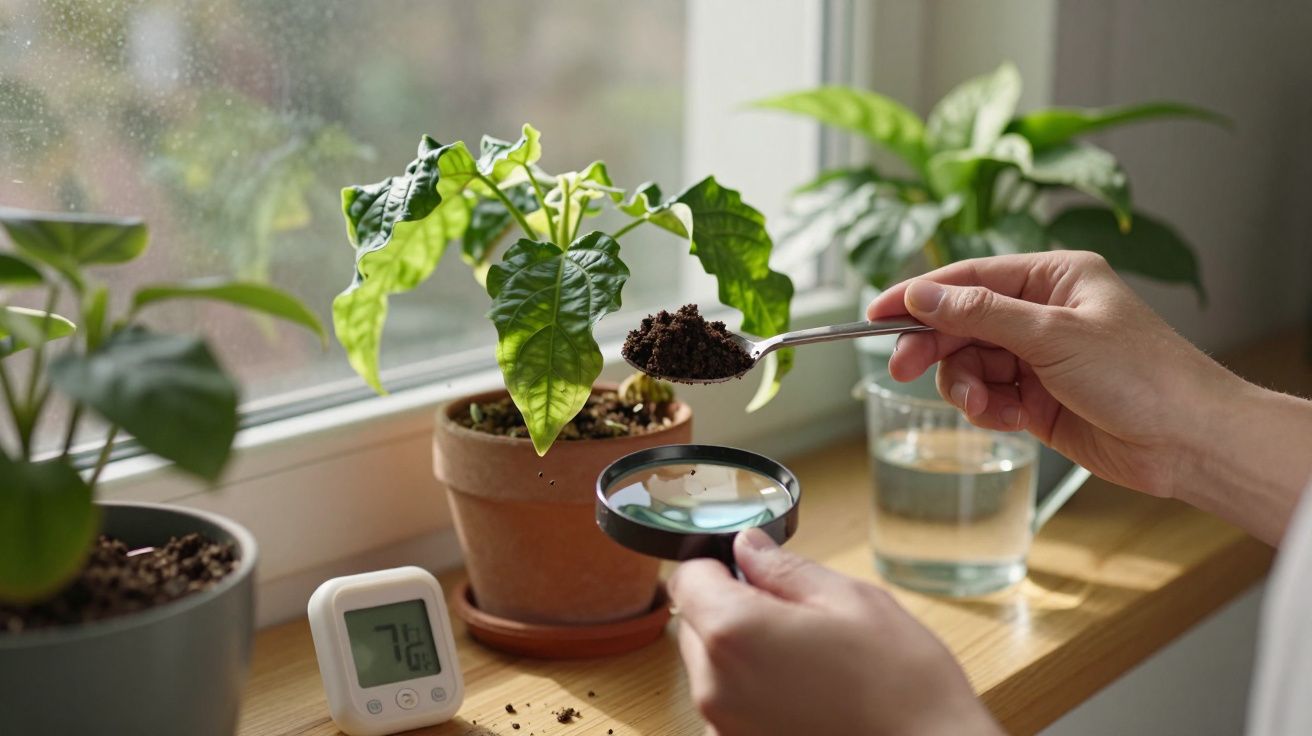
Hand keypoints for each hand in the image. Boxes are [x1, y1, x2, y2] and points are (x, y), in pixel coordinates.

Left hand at [668, 529, 1001, 735]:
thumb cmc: (902, 685)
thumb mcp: (850, 600)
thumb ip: (784, 570)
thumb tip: (747, 546)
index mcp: (734, 632)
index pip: (687, 578)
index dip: (716, 563)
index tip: (750, 566)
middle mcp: (714, 685)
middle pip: (694, 624)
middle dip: (731, 608)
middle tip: (795, 614)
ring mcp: (723, 726)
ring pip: (711, 667)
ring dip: (742, 653)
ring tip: (808, 661)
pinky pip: (730, 706)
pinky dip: (754, 693)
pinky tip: (807, 695)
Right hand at [866, 251, 1236, 499]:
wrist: (1188, 441)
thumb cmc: (1142, 376)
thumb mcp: (1054, 336)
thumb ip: (982, 315)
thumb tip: (923, 295)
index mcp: (1053, 278)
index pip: (968, 279)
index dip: (918, 296)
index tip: (875, 313)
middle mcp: (1042, 313)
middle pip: (962, 323)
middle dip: (935, 347)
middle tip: (902, 369)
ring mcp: (1039, 357)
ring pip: (970, 364)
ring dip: (965, 386)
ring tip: (982, 406)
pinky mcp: (1038, 398)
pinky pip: (988, 396)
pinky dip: (986, 409)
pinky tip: (1006, 419)